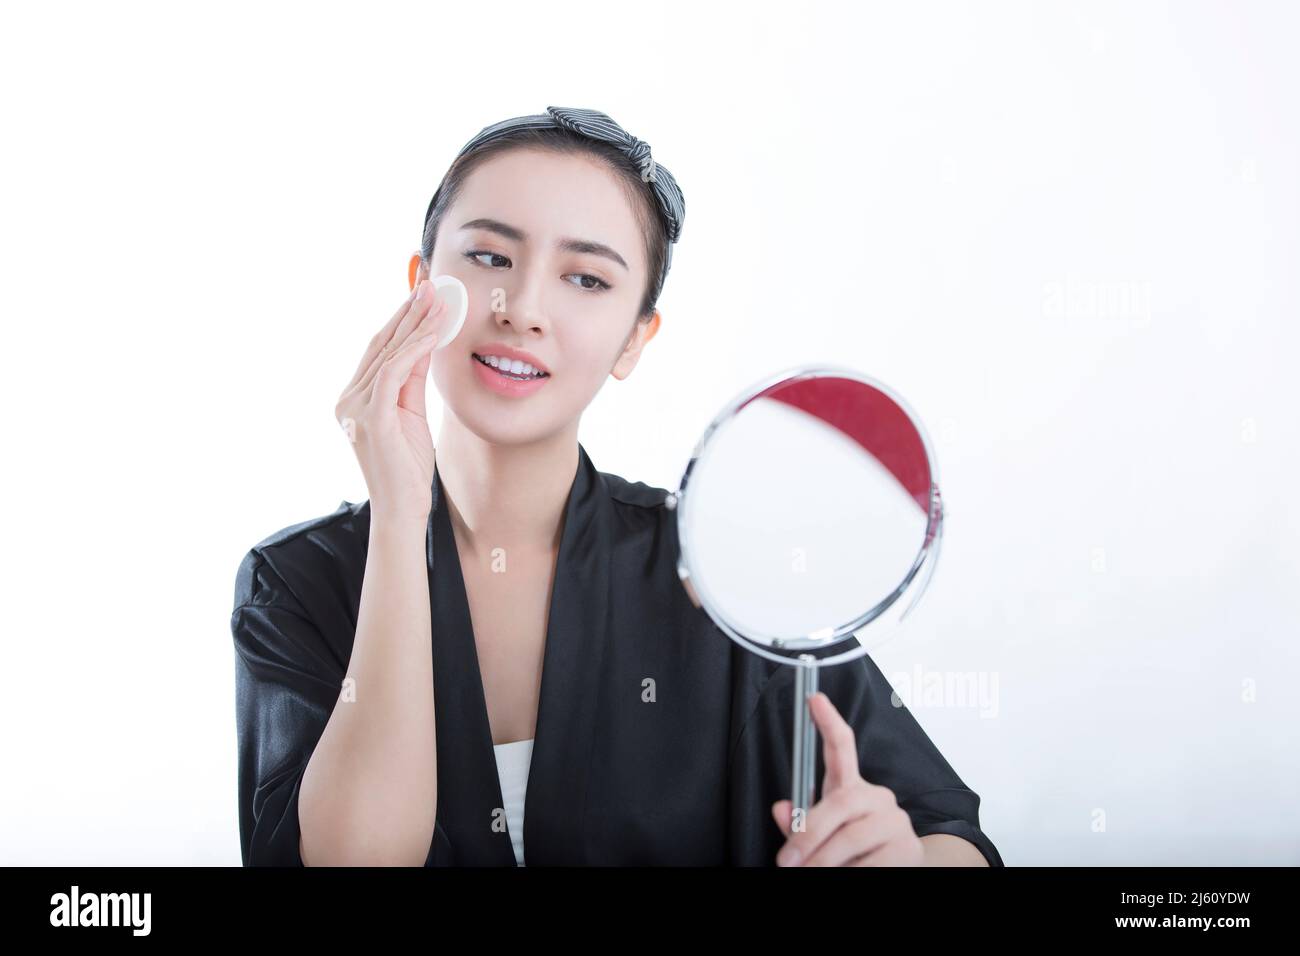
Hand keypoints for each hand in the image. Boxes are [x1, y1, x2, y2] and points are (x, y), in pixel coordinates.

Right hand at [334, 279, 447, 524]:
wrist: (402, 508)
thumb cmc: (407, 466)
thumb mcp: (411, 413)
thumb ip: (412, 379)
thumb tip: (425, 342)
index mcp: (354, 397)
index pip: (378, 350)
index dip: (400, 320)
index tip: (422, 297)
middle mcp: (348, 399)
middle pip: (380, 345)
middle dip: (407, 313)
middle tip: (430, 286)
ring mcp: (356, 409)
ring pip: (388, 355)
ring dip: (416, 326)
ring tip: (438, 303)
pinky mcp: (372, 419)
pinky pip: (393, 375)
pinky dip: (414, 351)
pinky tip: (431, 334)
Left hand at [771, 691, 923, 865]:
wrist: (896, 872)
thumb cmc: (852, 853)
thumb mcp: (823, 836)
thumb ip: (800, 823)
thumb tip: (781, 809)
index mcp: (852, 789)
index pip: (842, 748)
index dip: (828, 722)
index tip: (814, 699)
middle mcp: (877, 797)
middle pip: (840, 803)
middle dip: (809, 834)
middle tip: (788, 860)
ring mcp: (895, 821)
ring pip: (851, 836)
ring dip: (824, 861)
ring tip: (808, 873)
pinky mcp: (907, 848)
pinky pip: (872, 862)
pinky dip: (851, 872)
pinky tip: (845, 875)